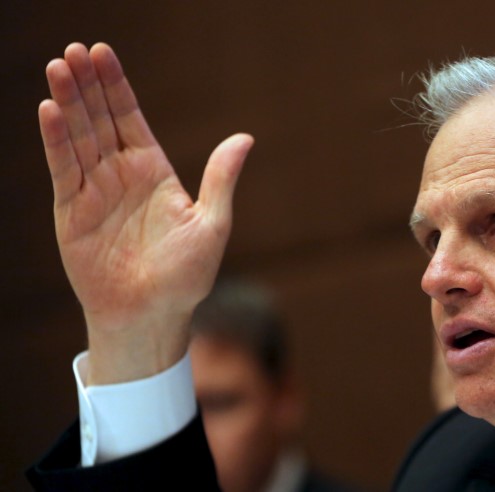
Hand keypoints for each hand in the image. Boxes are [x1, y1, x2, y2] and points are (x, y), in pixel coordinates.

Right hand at [39, 43, 252, 383]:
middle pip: (101, 119)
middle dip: (88, 85)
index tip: (102, 52)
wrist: (153, 315)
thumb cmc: (187, 276)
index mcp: (154, 172)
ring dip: (68, 103)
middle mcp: (121, 175)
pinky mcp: (72, 211)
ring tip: (59, 67)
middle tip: (75, 50)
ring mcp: (94, 191)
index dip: (116, 86)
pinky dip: (56, 140)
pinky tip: (49, 110)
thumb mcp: (212, 223)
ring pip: (79, 137)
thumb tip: (245, 137)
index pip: (130, 118)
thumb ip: (221, 179)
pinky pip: (64, 169)